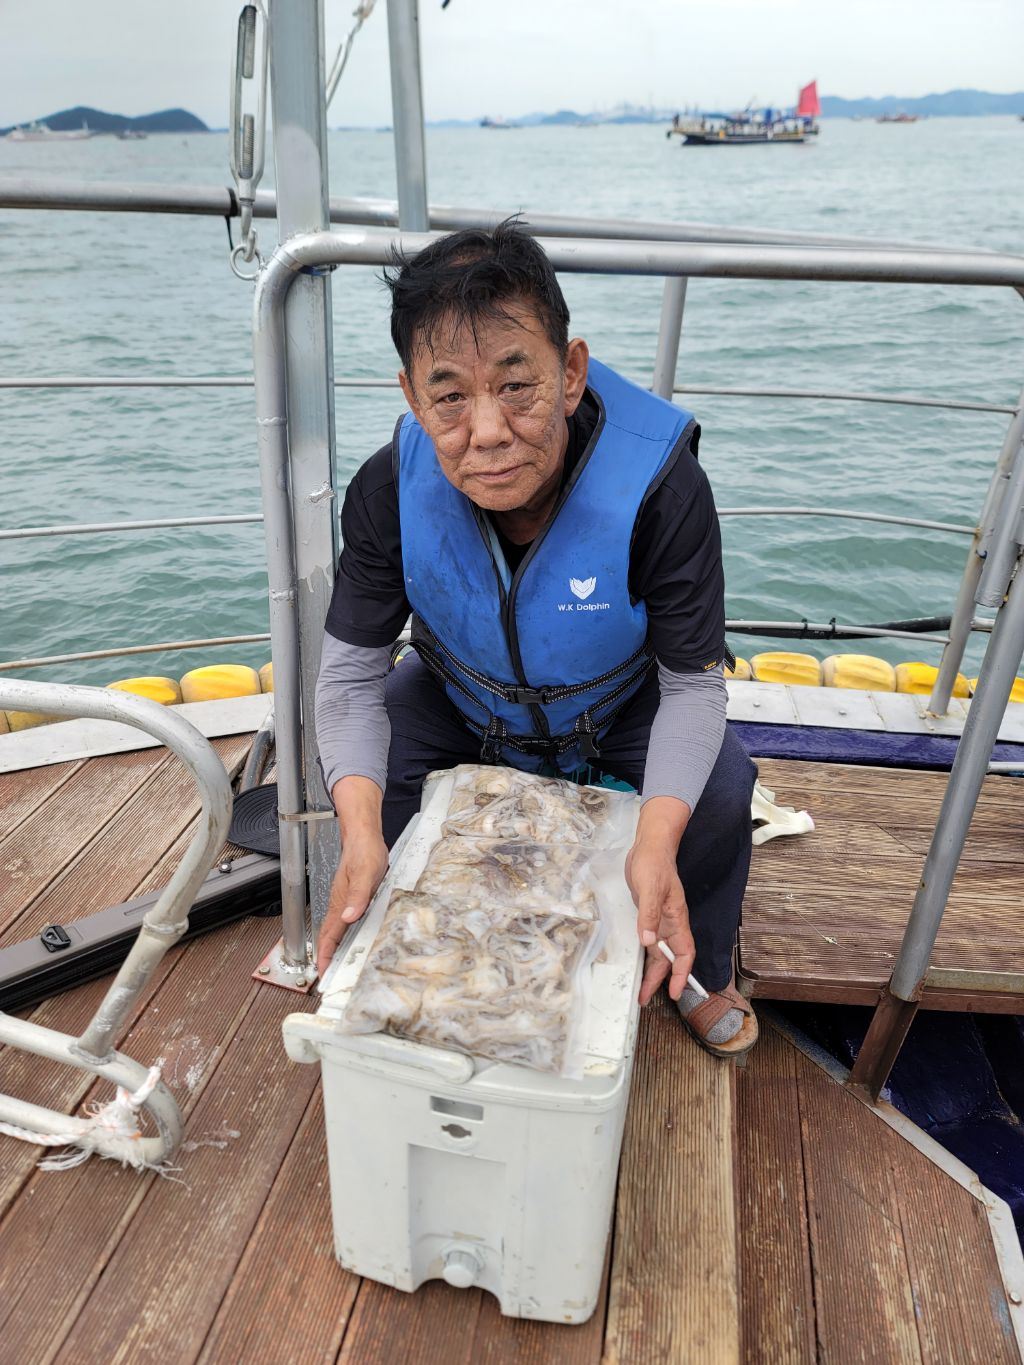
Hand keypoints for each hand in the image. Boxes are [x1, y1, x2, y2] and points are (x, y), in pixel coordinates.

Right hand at [316, 832, 388, 977]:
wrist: (363, 837)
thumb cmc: (365, 853)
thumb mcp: (366, 874)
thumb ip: (358, 896)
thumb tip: (349, 917)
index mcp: (340, 903)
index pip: (329, 936)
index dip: (325, 956)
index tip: (323, 973)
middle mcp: (338, 905)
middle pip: (327, 937)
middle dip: (325, 958)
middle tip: (327, 977)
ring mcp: (342, 901)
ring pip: (333, 931)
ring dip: (331, 949)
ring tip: (333, 965)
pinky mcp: (349, 898)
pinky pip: (341, 922)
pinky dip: (340, 936)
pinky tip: (346, 940)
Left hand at [626, 842, 694, 1004]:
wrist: (649, 847)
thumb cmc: (654, 864)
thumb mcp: (650, 889)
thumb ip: (649, 915)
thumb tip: (649, 942)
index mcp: (677, 919)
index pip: (685, 953)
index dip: (682, 974)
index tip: (675, 992)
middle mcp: (671, 923)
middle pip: (670, 958)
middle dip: (661, 980)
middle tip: (647, 998)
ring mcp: (660, 920)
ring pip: (660, 952)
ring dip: (652, 971)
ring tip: (642, 990)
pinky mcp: (649, 915)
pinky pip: (651, 941)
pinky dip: (647, 954)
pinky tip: (640, 964)